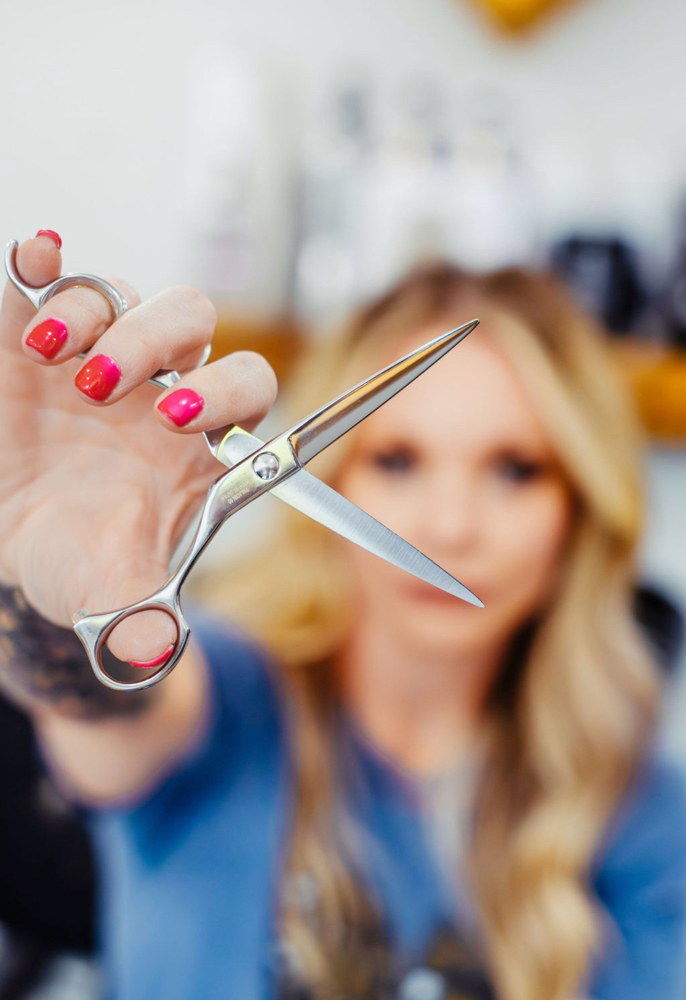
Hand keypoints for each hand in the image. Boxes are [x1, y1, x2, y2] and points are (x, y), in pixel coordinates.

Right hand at [0, 234, 276, 664]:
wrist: (24, 553)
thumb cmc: (86, 565)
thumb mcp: (112, 593)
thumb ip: (140, 618)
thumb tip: (155, 648)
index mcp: (199, 438)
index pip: (247, 386)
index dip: (226, 389)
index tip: (179, 416)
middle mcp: (157, 384)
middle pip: (189, 319)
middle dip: (151, 340)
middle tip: (101, 385)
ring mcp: (97, 355)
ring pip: (121, 294)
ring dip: (91, 309)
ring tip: (50, 352)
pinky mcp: (33, 341)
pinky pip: (46, 281)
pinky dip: (39, 263)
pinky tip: (34, 257)